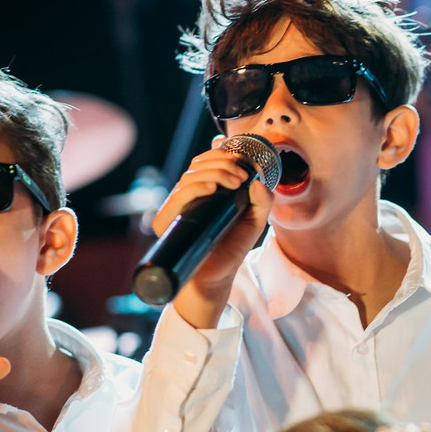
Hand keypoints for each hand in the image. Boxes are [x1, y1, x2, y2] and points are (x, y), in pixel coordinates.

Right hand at [155, 140, 273, 328]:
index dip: (222, 154)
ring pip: (190, 176)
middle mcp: (189, 195)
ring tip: (235, 182)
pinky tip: (213, 188)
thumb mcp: (256, 221)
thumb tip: (258, 181)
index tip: (243, 164)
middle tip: (242, 175)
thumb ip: (263, 201)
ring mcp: (177, 206)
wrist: (217, 277)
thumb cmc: (232, 247)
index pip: (206, 161)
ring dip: (215, 172)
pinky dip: (196, 187)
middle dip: (223, 162)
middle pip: (198, 164)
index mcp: (206, 190)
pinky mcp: (168, 221)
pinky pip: (178, 196)